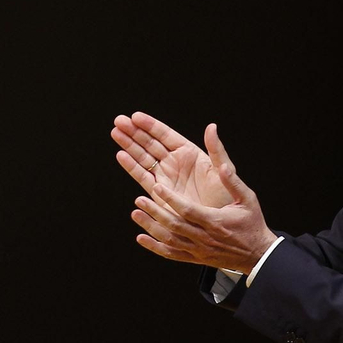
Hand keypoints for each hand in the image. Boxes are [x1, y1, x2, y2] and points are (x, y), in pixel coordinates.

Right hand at [112, 112, 229, 209]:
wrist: (220, 225)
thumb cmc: (226, 197)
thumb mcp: (223, 170)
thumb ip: (216, 149)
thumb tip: (211, 126)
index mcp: (189, 153)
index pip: (165, 135)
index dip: (150, 125)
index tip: (135, 117)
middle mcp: (175, 163)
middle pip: (150, 143)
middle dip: (134, 132)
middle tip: (119, 121)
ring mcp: (165, 177)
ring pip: (143, 157)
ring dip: (128, 145)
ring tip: (115, 132)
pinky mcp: (158, 193)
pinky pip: (142, 176)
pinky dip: (131, 166)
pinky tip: (121, 155)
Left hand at [126, 124, 276, 270]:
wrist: (258, 254)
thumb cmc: (252, 223)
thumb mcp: (247, 199)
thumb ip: (232, 181)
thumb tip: (222, 165)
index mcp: (215, 221)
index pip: (188, 210)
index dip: (171, 199)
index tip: (157, 186)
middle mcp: (204, 237)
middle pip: (174, 226)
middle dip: (155, 212)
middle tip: (138, 200)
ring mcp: (198, 250)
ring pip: (169, 240)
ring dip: (151, 227)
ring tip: (135, 214)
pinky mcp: (195, 259)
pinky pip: (171, 254)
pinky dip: (155, 247)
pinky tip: (141, 237)